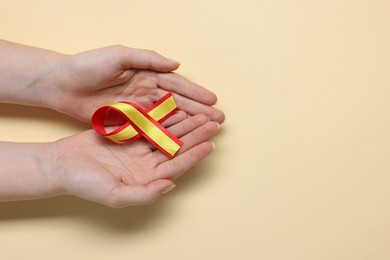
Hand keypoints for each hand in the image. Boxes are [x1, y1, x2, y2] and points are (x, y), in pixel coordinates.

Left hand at [51, 45, 224, 122]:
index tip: (213, 101)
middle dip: (198, 111)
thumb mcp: (118, 55)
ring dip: (187, 124)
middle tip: (218, 119)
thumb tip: (176, 63)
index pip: (176, 84)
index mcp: (146, 73)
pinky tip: (181, 139)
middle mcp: (146, 91)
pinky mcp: (128, 122)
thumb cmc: (88, 65)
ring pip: (168, 118)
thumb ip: (147, 59)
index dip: (195, 93)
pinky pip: (151, 129)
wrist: (62, 84)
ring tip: (206, 130)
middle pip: (177, 103)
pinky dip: (167, 133)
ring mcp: (138, 108)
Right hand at [54, 113, 218, 207]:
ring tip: (200, 114)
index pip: (176, 166)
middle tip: (212, 123)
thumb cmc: (85, 183)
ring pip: (166, 134)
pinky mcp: (129, 135)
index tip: (210, 144)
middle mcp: (146, 164)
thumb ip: (145, 194)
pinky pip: (150, 124)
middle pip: (176, 148)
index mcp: (146, 179)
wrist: (61, 165)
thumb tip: (171, 185)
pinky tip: (176, 109)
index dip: (194, 155)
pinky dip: (163, 116)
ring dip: (183, 125)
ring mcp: (138, 149)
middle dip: (195, 136)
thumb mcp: (115, 195)